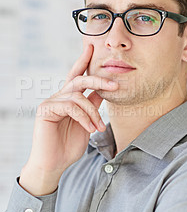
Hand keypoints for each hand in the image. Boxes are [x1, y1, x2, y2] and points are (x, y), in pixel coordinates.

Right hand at [19, 44, 117, 195]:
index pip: (77, 75)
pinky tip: (89, 129)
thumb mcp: (88, 122)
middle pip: (79, 79)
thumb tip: (104, 90)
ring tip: (99, 128)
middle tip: (115, 85)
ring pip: (78, 95)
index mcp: (69, 98)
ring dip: (93, 112)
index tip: (92, 47)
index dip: (84, 61)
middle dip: (99, 80)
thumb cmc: (69, 145)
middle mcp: (59, 96)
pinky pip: (70, 106)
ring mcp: (51, 102)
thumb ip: (93, 105)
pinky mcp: (45, 110)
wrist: (54, 164)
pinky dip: (83, 117)